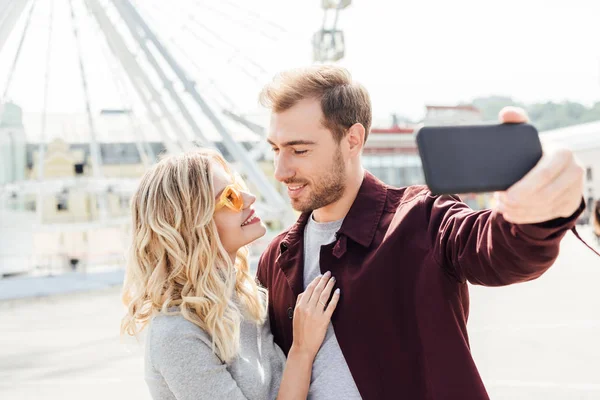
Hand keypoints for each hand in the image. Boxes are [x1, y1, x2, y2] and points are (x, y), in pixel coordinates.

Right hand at [290, 271, 339, 358]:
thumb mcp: (295, 314)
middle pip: (317, 290)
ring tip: (333, 280)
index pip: (309, 289)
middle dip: (324, 280)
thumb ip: (299, 302)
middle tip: (329, 273)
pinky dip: (335, 298)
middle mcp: (307, 308)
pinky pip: (331, 306)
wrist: (302, 346)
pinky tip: (338, 292)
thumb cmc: (299, 330)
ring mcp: (316, 314)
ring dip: (329, 286)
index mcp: (300, 306)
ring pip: (324, 296)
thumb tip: (306, 291)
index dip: (315, 281)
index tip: (321, 275)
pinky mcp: (324, 321)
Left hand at [494, 107, 583, 223]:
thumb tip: (506, 113)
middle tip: (499, 202)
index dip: (525, 187)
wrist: (553, 166)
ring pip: (546, 207)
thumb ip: (516, 121)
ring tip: (502, 207)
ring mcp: (576, 189)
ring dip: (520, 211)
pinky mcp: (571, 204)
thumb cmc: (533, 149)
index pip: (545, 173)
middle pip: (545, 195)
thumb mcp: (526, 135)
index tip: (505, 195)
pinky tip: (512, 215)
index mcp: (562, 153)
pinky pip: (548, 215)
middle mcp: (575, 170)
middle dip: (519, 203)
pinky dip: (527, 217)